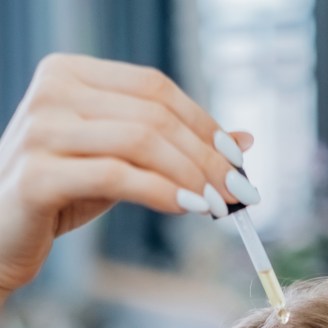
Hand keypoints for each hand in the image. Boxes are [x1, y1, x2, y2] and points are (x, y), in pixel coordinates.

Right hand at [0, 53, 253, 299]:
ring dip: (191, 176)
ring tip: (219, 205)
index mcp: (69, 73)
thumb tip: (244, 140)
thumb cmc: (60, 194)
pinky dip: (161, 193)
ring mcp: (41, 130)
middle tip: (240, 190)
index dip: (204, 122)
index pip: (155, 88)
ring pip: (140, 142)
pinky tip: (188, 209)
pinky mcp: (38, 175)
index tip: (238, 159)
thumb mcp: (119, 162)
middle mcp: (52, 91)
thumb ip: (171, 146)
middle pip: (153, 114)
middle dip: (207, 155)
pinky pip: (116, 177)